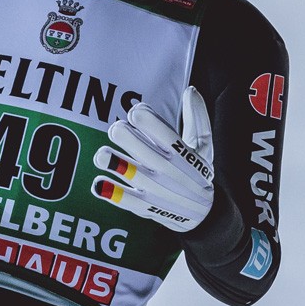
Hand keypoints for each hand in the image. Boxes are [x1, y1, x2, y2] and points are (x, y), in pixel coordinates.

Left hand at [91, 87, 214, 231]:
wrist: (204, 216)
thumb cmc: (198, 173)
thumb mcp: (204, 146)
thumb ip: (197, 117)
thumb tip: (190, 90)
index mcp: (180, 150)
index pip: (153, 125)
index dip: (141, 115)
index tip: (137, 115)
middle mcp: (164, 167)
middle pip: (129, 140)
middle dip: (121, 132)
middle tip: (120, 131)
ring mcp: (152, 187)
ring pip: (121, 167)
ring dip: (109, 159)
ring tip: (105, 156)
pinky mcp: (142, 204)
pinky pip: (121, 197)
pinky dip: (108, 190)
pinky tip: (99, 183)